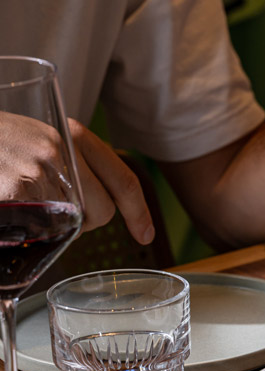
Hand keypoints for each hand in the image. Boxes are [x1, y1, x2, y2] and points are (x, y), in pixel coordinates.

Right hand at [0, 113, 153, 243]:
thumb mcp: (41, 137)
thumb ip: (72, 162)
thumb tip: (98, 204)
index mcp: (74, 135)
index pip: (124, 180)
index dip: (139, 212)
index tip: (145, 235)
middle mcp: (62, 151)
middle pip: (102, 211)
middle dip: (87, 223)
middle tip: (60, 215)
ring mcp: (38, 171)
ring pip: (70, 224)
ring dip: (54, 225)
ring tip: (28, 202)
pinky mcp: (16, 191)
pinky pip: (38, 227)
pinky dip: (28, 228)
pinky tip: (12, 210)